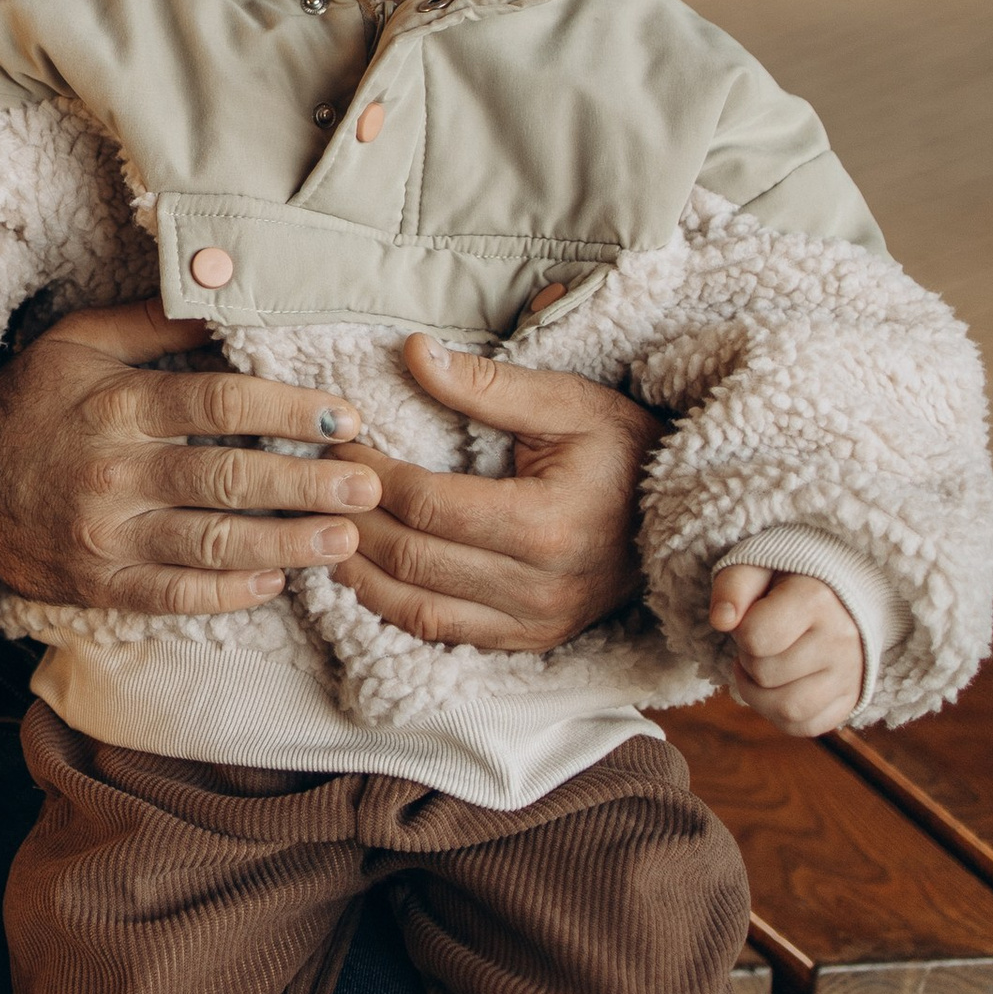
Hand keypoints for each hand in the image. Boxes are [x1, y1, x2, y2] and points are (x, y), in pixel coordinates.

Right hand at [0, 300, 379, 618]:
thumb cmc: (31, 403)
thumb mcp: (79, 341)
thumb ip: (154, 322)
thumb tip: (225, 289)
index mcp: (118, 405)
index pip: (218, 404)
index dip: (288, 409)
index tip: (344, 414)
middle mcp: (116, 474)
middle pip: (226, 479)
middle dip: (306, 484)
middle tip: (368, 483)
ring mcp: (107, 536)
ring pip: (211, 545)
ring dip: (286, 544)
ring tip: (345, 540)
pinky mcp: (101, 584)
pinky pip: (175, 595)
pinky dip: (229, 593)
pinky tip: (276, 582)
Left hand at [327, 339, 659, 651]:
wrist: (677, 516)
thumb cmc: (622, 448)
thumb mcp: (567, 403)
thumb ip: (486, 385)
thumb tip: (413, 352)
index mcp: (547, 524)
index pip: (429, 506)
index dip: (372, 477)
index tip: (339, 446)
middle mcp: (540, 587)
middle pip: (413, 559)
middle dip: (353, 520)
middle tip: (315, 486)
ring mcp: (535, 624)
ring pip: (417, 610)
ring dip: (359, 573)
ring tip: (323, 532)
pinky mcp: (528, 641)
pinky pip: (442, 633)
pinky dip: (391, 607)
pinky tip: (362, 574)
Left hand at [711, 564, 862, 736]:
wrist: (842, 596)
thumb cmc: (789, 583)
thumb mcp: (758, 567)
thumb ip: (733, 586)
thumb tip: (721, 621)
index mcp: (817, 599)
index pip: (755, 637)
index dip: (741, 632)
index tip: (753, 619)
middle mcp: (840, 640)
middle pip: (765, 675)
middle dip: (749, 661)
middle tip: (760, 643)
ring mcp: (850, 674)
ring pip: (787, 710)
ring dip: (759, 695)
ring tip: (764, 669)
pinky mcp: (851, 699)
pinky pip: (806, 727)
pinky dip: (781, 715)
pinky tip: (780, 688)